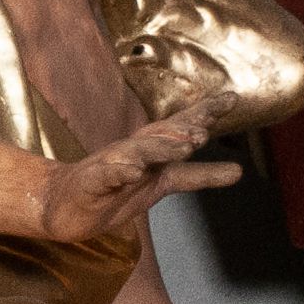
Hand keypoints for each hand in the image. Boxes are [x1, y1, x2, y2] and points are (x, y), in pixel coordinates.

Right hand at [39, 92, 241, 240]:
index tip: (232, 99)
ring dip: (159, 147)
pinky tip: (134, 171)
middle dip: (183, 130)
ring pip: (137, 152)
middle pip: (161, 134)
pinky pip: (106, 175)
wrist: (63, 205)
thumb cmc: (113, 190)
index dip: (205, 113)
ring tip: (181, 147)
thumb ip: (198, 176)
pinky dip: (120, 171)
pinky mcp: (91, 182)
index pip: (181, 127)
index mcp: (152, 150)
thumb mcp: (163, 183)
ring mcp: (111, 165)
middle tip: (205, 131)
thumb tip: (240, 171)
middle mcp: (133, 151)